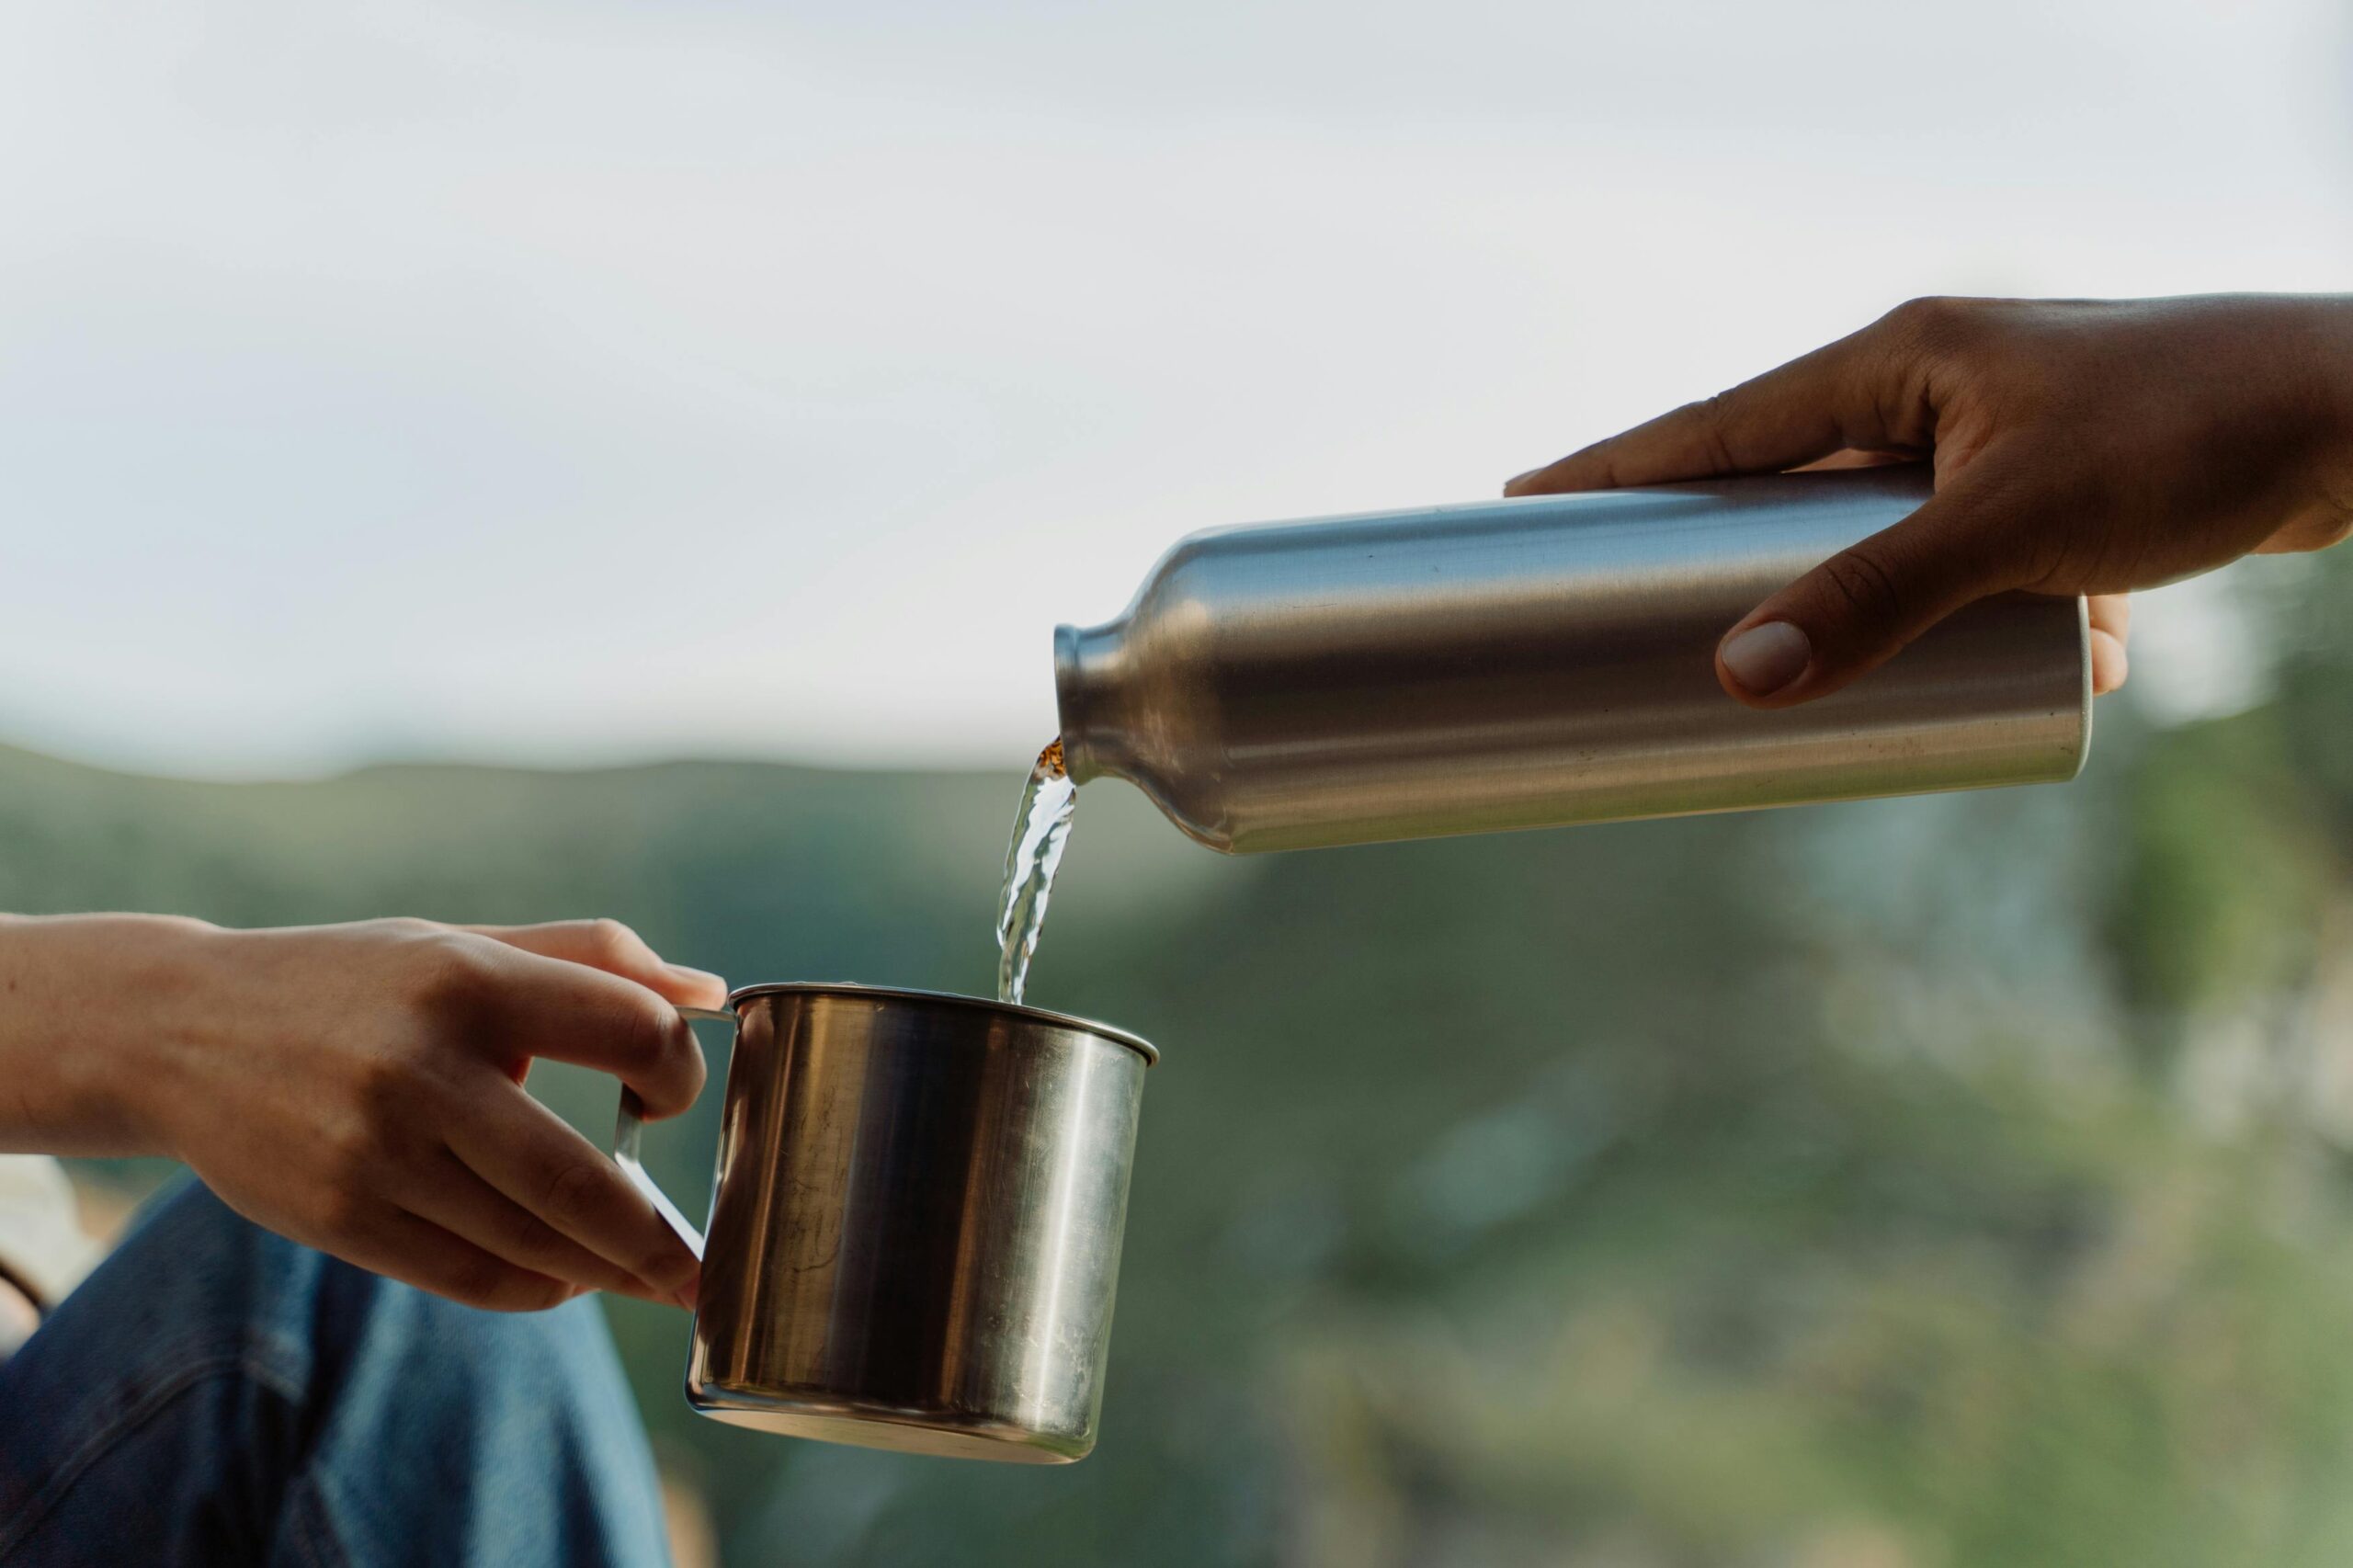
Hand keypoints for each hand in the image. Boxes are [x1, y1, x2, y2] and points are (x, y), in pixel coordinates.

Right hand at [126, 917, 723, 1311]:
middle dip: (657, 1240)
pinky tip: (566, 1279)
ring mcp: (374, 1150)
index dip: (680, 1073)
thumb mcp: (466, 944)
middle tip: (702, 1267)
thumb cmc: (360, 982)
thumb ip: (593, 958)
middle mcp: (422, 1067)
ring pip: (530, 1244)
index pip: (630, 1030)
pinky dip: (536, 1288)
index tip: (674, 1094)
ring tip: (650, 1278)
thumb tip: (711, 994)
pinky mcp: (338, 1217)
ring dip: (606, 1273)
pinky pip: (467, 1277)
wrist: (179, 1028)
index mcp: (471, 979)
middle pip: (581, 1182)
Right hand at [1505, 294, 2352, 706]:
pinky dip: (1982, 611)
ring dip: (1868, 602)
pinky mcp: (2053, 474)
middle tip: (1639, 619)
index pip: (1715, 424)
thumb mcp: (2014, 529)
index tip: (1521, 506)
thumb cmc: (2186, 439)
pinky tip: (2045, 663)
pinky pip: (1970, 553)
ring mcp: (1992, 427)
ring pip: (1879, 526)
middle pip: (1783, 478)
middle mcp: (1930, 383)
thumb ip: (1876, 600)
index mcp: (1894, 361)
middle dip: (1725, 557)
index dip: (1613, 470)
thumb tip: (1739, 678)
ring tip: (1836, 678)